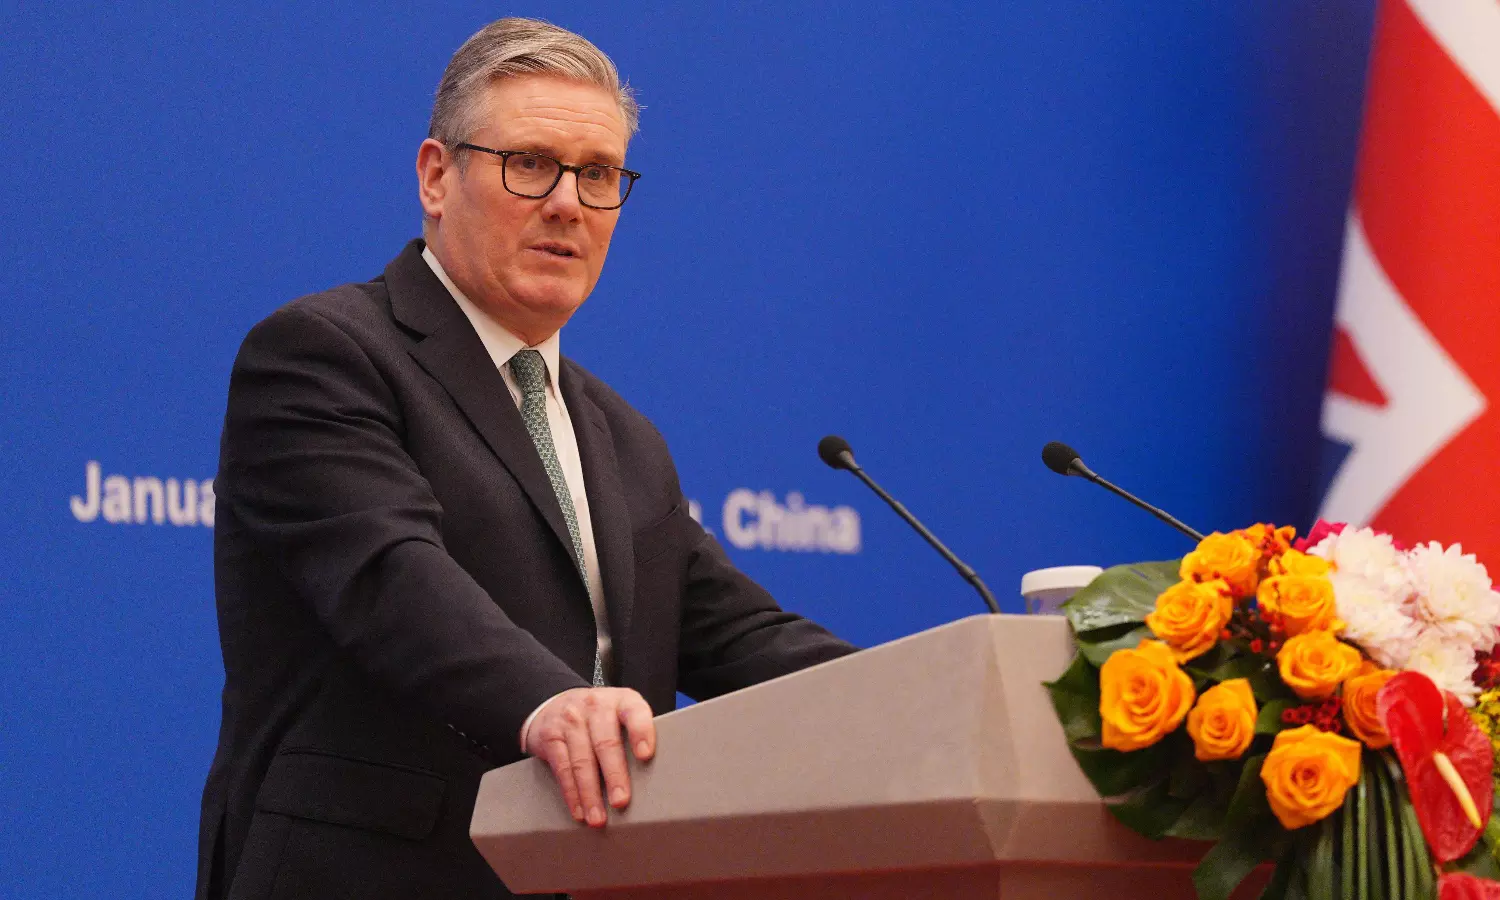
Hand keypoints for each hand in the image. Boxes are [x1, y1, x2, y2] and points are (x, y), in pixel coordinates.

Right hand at [524, 687, 655, 827]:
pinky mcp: (551, 736)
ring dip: (590, 793)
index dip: (641, 732)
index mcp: (621, 701)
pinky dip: (571, 793)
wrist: (556, 704)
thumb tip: (653, 777)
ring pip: (582, 760)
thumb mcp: (620, 714)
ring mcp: (571, 719)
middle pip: (606, 743)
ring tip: (598, 817)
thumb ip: (634, 736)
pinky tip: (579, 810)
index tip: (646, 755)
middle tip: (621, 801)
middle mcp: (595, 706)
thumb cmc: (599, 718)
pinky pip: (562, 768)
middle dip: (614, 775)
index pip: (634, 712)